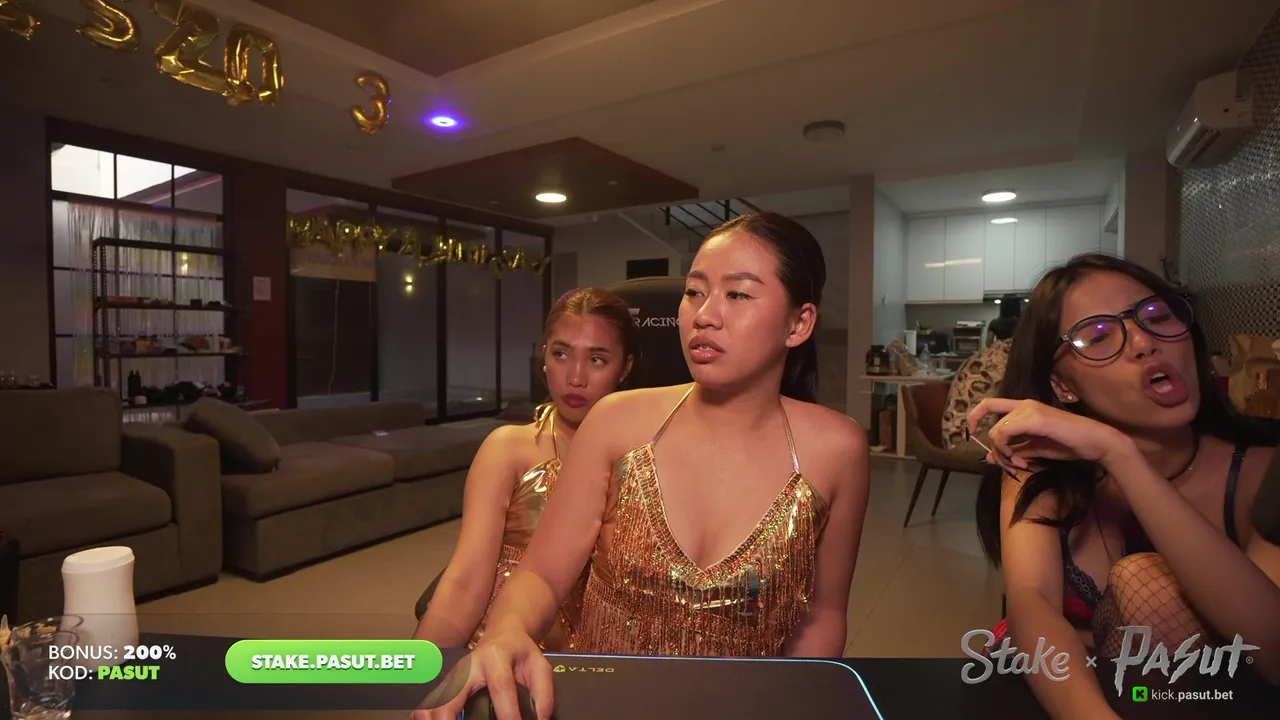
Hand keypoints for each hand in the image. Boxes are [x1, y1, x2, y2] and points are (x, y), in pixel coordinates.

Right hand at [411, 629, 552, 719]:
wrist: (504, 634)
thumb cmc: (521, 653)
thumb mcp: (539, 666)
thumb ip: (544, 694)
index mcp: (496, 657)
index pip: (501, 687)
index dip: (508, 713)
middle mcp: (469, 665)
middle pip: (452, 694)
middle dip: (450, 717)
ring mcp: (453, 674)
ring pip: (434, 699)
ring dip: (432, 716)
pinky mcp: (446, 682)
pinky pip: (430, 702)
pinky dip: (427, 714)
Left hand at [967, 398, 1132, 471]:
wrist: (1096, 443)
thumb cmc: (1068, 444)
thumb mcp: (1034, 449)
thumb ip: (1013, 451)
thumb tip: (989, 456)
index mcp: (1024, 408)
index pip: (989, 404)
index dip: (974, 416)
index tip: (972, 433)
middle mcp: (1024, 404)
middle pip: (990, 421)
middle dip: (993, 446)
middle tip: (1007, 463)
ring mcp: (1030, 409)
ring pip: (996, 430)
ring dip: (1003, 453)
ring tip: (1019, 465)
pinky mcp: (1036, 419)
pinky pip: (1006, 432)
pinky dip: (1007, 451)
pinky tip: (1022, 462)